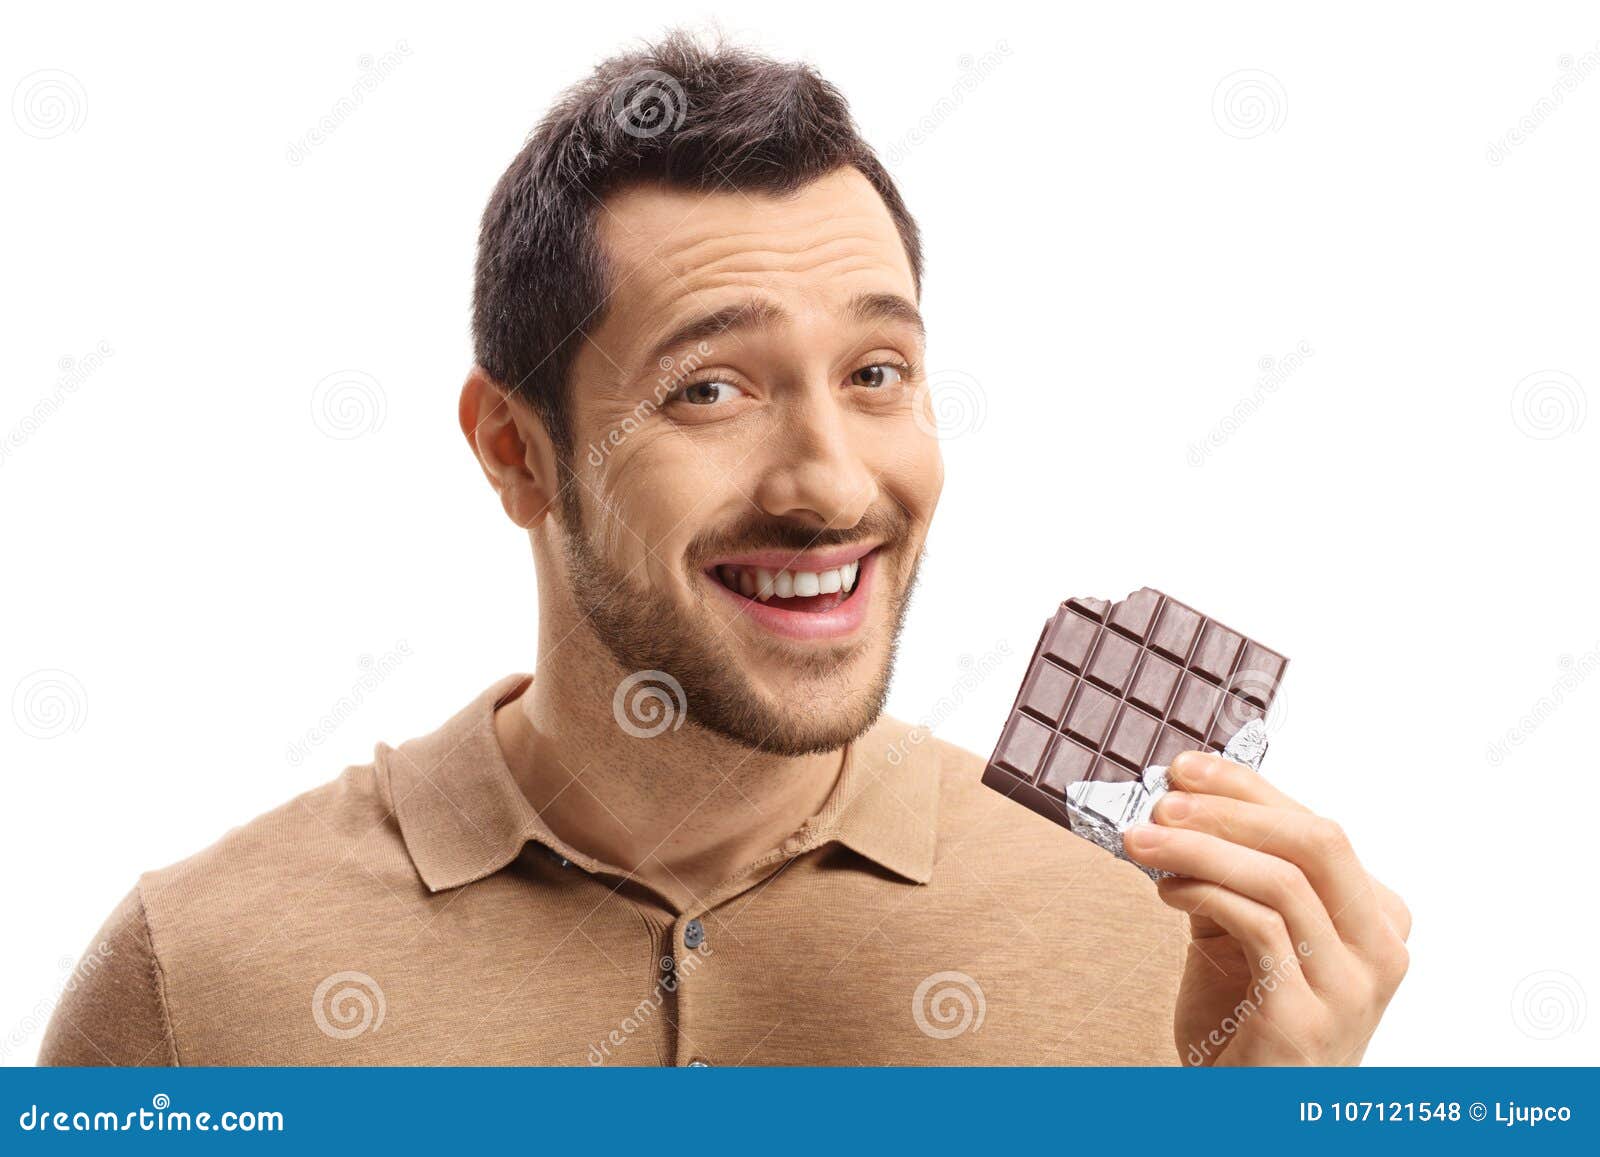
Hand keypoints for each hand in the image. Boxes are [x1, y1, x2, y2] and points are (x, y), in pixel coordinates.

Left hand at [1122, 750, 1410, 1065]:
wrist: (1245, 1111)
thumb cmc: (1244, 1023)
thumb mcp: (1242, 934)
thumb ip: (1230, 875)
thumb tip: (1180, 807)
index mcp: (1375, 916)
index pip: (1317, 827)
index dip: (1247, 789)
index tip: (1186, 768)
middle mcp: (1381, 948)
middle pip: (1315, 842)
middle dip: (1231, 810)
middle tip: (1162, 801)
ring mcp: (1353, 987)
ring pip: (1283, 881)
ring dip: (1200, 849)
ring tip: (1142, 841)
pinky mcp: (1309, 1017)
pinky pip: (1259, 928)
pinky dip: (1205, 893)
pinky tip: (1165, 890)